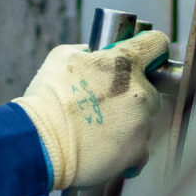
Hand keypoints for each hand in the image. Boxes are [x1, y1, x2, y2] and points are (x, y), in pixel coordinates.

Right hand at [14, 29, 171, 189]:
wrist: (39, 143)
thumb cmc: (47, 100)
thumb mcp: (62, 56)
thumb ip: (88, 51)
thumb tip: (95, 52)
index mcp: (123, 63)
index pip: (156, 44)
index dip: (150, 49)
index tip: (146, 57)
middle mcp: (139, 91)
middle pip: (149, 89)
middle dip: (132, 95)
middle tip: (105, 106)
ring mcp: (142, 123)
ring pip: (143, 120)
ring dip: (127, 124)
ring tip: (97, 131)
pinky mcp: (139, 152)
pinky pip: (139, 148)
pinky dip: (124, 150)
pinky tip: (102, 149)